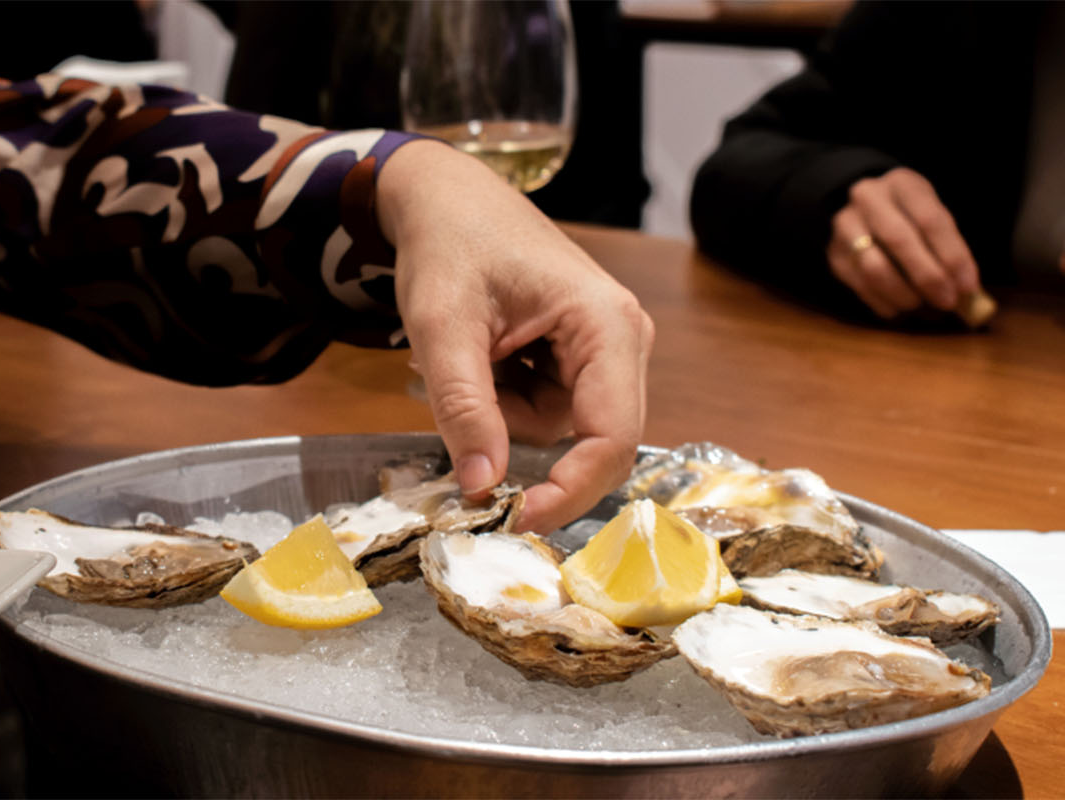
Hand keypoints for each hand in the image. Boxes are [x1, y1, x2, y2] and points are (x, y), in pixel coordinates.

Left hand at [377, 141, 652, 532]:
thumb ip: (463, 406)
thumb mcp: (441, 326)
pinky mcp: (581, 358)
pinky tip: (481, 354)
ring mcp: (606, 350)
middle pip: (586, 439)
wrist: (445, 200)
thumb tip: (483, 486)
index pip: (611, 437)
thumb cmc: (449, 244)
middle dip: (512, 431)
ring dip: (497, 410)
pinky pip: (543, 410)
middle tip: (452, 394)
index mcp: (607, 325)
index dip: (568, 491)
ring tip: (463, 352)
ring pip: (554, 429)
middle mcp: (623, 339)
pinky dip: (501, 397)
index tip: (512, 519)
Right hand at [826, 167, 981, 318]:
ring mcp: (845, 225)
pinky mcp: (834, 254)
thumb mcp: (933, 216)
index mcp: (903, 183)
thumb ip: (951, 248)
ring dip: (903, 294)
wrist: (866, 211)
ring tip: (921, 305)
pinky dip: (884, 303)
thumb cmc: (912, 217)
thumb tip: (967, 291)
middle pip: (898, 239)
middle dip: (927, 276)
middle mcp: (868, 198)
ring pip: (873, 267)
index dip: (952, 255)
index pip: (929, 219)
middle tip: (947, 301)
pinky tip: (900, 308)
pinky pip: (859, 285)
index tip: (968, 286)